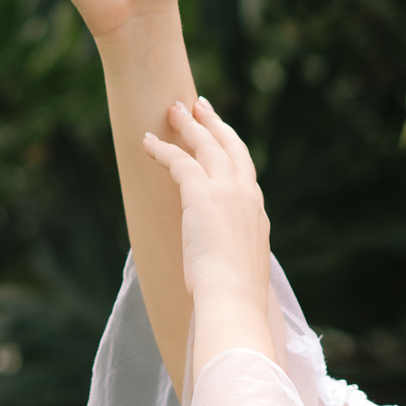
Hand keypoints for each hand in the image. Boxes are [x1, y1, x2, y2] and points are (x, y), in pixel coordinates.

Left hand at [143, 98, 271, 308]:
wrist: (232, 298)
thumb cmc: (234, 295)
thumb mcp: (240, 268)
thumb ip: (233, 255)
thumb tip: (222, 264)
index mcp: (257, 214)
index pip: (245, 173)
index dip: (231, 153)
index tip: (221, 141)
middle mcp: (247, 196)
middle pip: (232, 148)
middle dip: (215, 125)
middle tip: (200, 107)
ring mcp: (227, 191)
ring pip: (207, 145)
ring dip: (190, 125)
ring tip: (173, 109)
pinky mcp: (202, 193)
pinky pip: (179, 161)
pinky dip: (163, 149)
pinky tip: (148, 142)